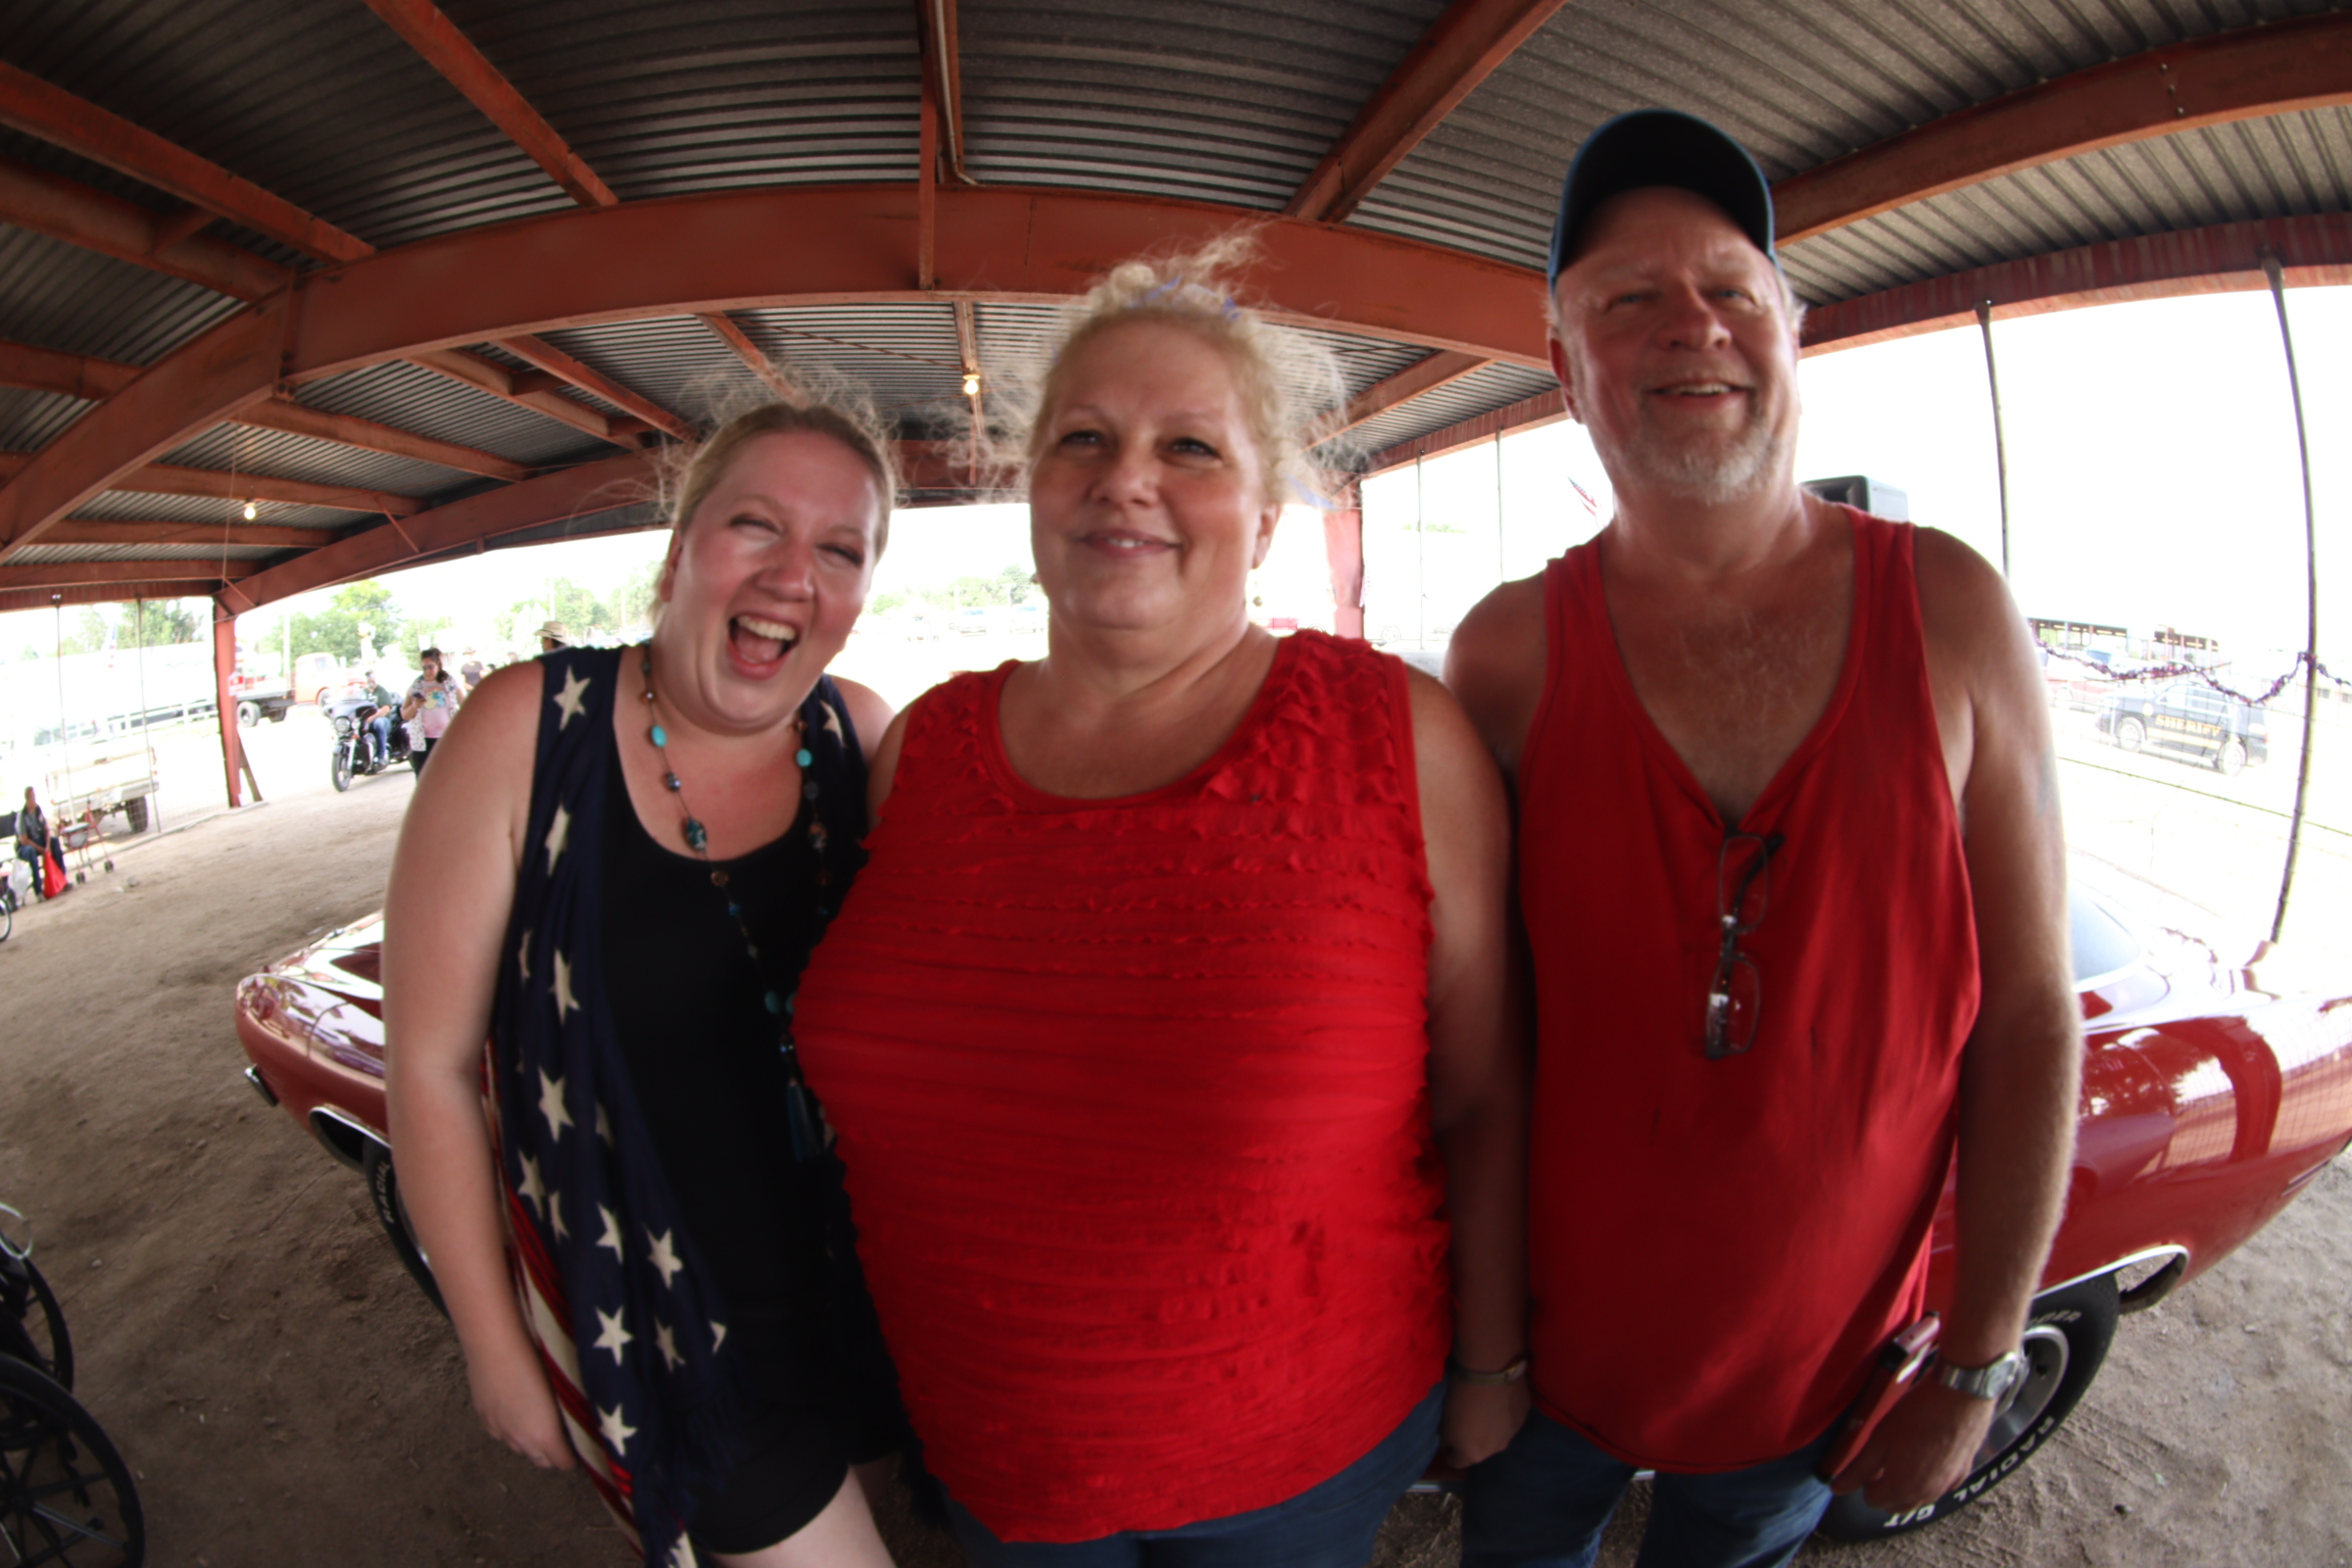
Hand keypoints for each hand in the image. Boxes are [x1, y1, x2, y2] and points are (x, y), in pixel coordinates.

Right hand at [465, 1344, 575, 1469]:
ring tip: (540, 1422)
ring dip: (531, 1443)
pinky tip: (516, 1412)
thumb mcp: (563, 1387)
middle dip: (553, 1453)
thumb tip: (579, 1418)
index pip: (563, 1463)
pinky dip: (511, 1430)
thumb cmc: (538, 1360)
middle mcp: (520, 1441)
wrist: (495, 1345)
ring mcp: (499, 1431)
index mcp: (545, 1436)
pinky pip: (501, 1435)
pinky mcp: (483, 1419)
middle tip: (564, 1435)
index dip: (573, 1456)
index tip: (581, 1443)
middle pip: (541, 1461)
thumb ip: (569, 1411)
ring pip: (519, 1449)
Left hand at [1438, 1378, 1530, 1469]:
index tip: (1448, 1436)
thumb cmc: (1461, 1396)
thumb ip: (1448, 1437)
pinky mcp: (1524, 1415)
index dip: (1450, 1450)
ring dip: (1491, 1427)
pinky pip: (1510, 1419)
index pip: (1455, 1462)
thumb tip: (1449, 1442)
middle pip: (1479, 1450)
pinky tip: (1500, 1396)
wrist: (1491, 1370)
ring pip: (1498, 1435)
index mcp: (1473, 1454)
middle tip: (1468, 1418)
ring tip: (1486, 1406)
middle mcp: (1495, 1450)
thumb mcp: (1445, 1420)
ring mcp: (1512, 1434)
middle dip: (1473, 1439)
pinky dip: (1504, 1412)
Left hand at [1828, 1380, 1992, 1511]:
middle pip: (1896, 1505)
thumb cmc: (1914, 1416)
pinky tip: (1925, 1455)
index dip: (1864, 1480)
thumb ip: (1858, 1469)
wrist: (1959, 1398)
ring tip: (1901, 1455)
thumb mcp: (1878, 1440)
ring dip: (1906, 1485)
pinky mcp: (1962, 1473)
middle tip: (1881, 1459)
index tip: (1866, 1460)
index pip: (1872, 1500)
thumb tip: (1837, 1489)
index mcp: (1901, 1489)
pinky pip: (1940, 1486)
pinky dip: (1929, 1478)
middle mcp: (1926, 1495)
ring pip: (1919, 1498)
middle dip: (1884, 1488)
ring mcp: (1947, 1486)